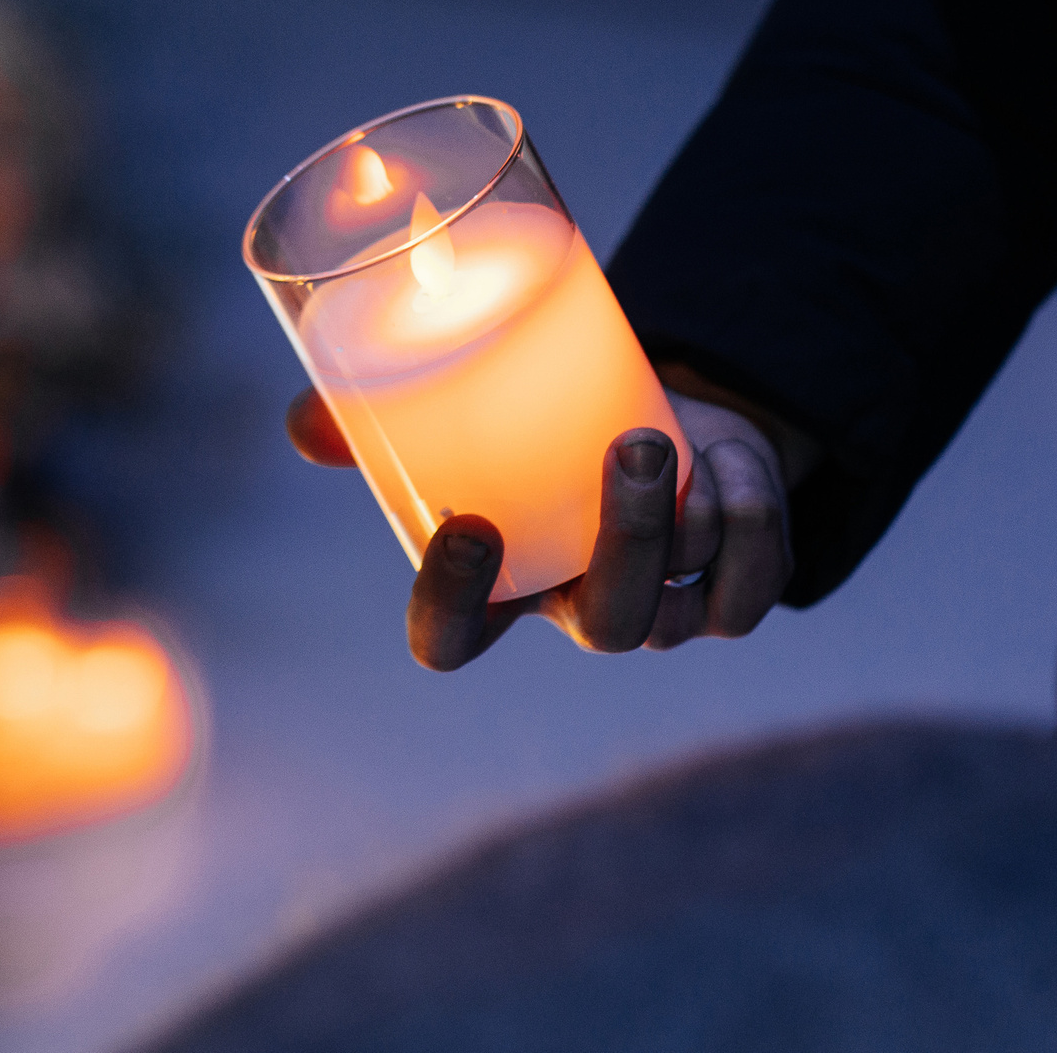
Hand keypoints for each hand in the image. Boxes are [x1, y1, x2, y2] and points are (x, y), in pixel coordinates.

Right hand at [285, 388, 792, 667]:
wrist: (663, 416)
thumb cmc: (548, 426)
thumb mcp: (476, 416)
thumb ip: (385, 421)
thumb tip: (301, 421)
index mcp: (507, 584)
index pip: (455, 639)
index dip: (454, 606)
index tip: (467, 527)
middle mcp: (584, 610)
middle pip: (605, 622)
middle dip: (626, 541)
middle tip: (633, 448)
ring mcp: (666, 611)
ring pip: (685, 599)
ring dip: (693, 514)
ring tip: (680, 434)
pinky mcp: (735, 592)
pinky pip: (754, 580)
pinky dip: (755, 511)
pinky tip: (731, 458)